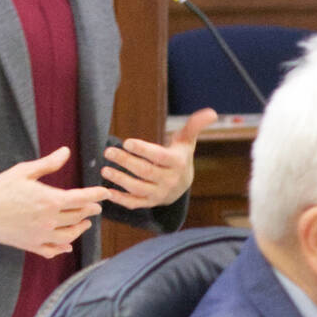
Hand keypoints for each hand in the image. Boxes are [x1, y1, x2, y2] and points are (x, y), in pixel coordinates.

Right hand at [0, 149, 113, 256]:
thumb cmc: (0, 189)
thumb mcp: (24, 171)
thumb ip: (48, 164)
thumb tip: (66, 152)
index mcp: (50, 200)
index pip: (82, 199)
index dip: (96, 195)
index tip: (105, 193)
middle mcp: (49, 220)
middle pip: (78, 217)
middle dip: (89, 211)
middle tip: (96, 207)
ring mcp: (40, 235)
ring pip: (69, 236)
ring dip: (80, 229)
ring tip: (84, 223)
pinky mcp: (30, 245)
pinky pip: (52, 251)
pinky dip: (62, 249)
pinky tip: (67, 246)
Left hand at [102, 108, 218, 209]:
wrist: (183, 183)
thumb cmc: (180, 155)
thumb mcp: (187, 140)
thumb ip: (195, 125)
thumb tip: (212, 112)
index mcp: (178, 163)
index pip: (159, 157)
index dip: (143, 150)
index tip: (127, 142)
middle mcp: (170, 180)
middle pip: (145, 172)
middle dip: (126, 162)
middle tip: (108, 152)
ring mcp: (159, 194)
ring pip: (138, 188)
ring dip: (120, 180)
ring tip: (105, 169)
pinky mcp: (150, 203)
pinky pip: (134, 204)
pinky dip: (120, 200)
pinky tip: (108, 192)